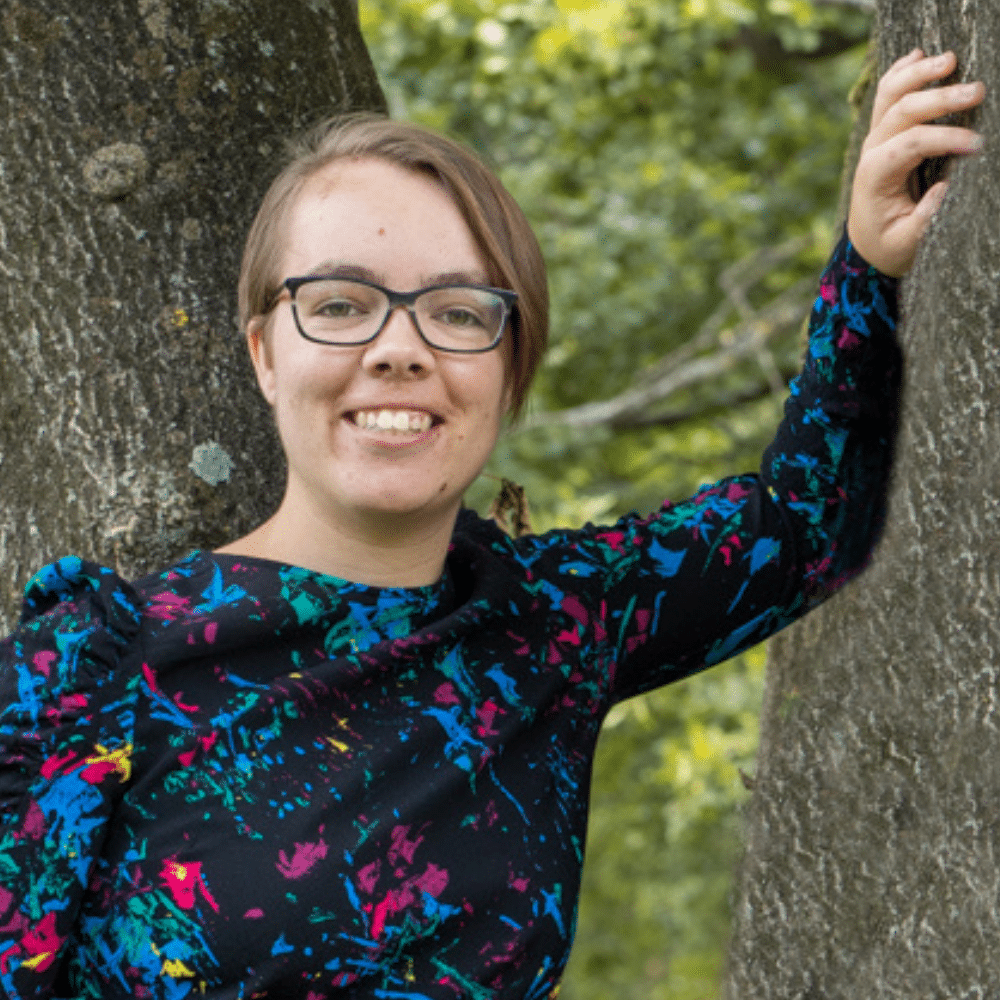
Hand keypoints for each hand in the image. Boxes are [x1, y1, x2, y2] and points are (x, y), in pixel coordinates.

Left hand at [847, 49, 984, 276]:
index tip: (978, 144)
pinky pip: (887, 94)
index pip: (908, 145)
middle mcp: (871, 151)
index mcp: (874, 177)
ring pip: (891, 95)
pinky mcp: (883, 132)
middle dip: (939, 99)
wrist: (868, 241)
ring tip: (950, 61)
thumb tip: (944, 190)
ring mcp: (875, 138)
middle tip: (978, 90)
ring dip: (920, 74)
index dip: (944, 139)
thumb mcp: (906, 243)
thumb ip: (922, 221)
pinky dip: (902, 72)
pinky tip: (918, 55)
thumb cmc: (889, 242)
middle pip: (901, 111)